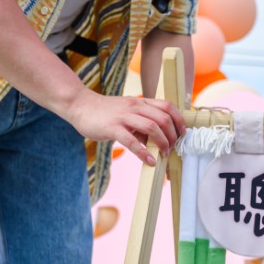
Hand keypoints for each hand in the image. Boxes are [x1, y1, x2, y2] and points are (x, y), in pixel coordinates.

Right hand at [62, 91, 186, 166]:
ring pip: (151, 127)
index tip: (183, 133)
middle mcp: (135, 107)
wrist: (80, 105)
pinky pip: (132, 141)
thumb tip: (157, 138)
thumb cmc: (106, 111)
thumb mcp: (128, 110)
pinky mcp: (113, 128)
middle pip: (163, 118)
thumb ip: (142, 120)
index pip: (167, 107)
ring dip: (162, 143)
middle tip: (173, 147)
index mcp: (141, 102)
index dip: (179, 120)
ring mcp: (123, 117)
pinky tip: (149, 161)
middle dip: (173, 135)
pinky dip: (143, 153)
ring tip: (164, 154)